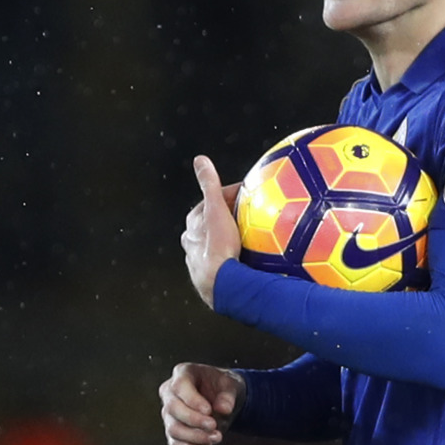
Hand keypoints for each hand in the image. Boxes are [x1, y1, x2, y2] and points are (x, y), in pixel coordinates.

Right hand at [159, 362, 246, 444]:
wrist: (222, 399)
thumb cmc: (223, 387)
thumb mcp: (230, 385)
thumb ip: (228, 395)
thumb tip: (224, 409)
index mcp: (183, 373)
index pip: (179, 386)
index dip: (192, 400)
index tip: (209, 410)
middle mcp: (170, 392)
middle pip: (172, 408)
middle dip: (194, 420)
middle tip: (214, 425)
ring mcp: (168, 413)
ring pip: (173, 429)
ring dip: (195, 437)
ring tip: (217, 437)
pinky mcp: (172, 431)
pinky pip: (175, 444)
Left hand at [180, 156, 242, 309]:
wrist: (221, 284)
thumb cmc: (218, 246)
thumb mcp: (216, 209)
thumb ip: (209, 183)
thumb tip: (200, 160)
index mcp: (193, 224)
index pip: (212, 201)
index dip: (230, 195)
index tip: (248, 194)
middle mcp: (192, 242)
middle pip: (214, 222)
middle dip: (230, 216)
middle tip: (251, 213)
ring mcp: (201, 260)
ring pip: (218, 242)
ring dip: (232, 237)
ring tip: (252, 235)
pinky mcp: (213, 276)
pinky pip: (226, 259)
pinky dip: (235, 254)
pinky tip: (249, 257)